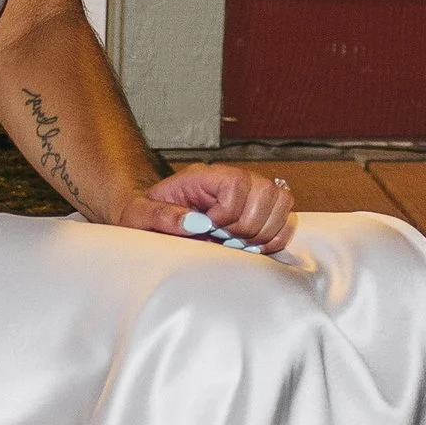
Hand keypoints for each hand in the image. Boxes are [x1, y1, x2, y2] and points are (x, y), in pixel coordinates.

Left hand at [120, 164, 294, 254]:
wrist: (152, 218)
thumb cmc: (146, 216)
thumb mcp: (138, 215)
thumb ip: (159, 216)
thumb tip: (192, 223)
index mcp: (204, 176)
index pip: (237, 182)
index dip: (228, 211)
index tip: (209, 229)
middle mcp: (233, 180)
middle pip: (267, 191)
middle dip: (248, 225)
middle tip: (225, 241)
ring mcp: (251, 194)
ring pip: (282, 202)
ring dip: (264, 232)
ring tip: (238, 245)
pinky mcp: (261, 212)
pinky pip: (286, 220)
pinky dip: (275, 238)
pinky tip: (252, 248)